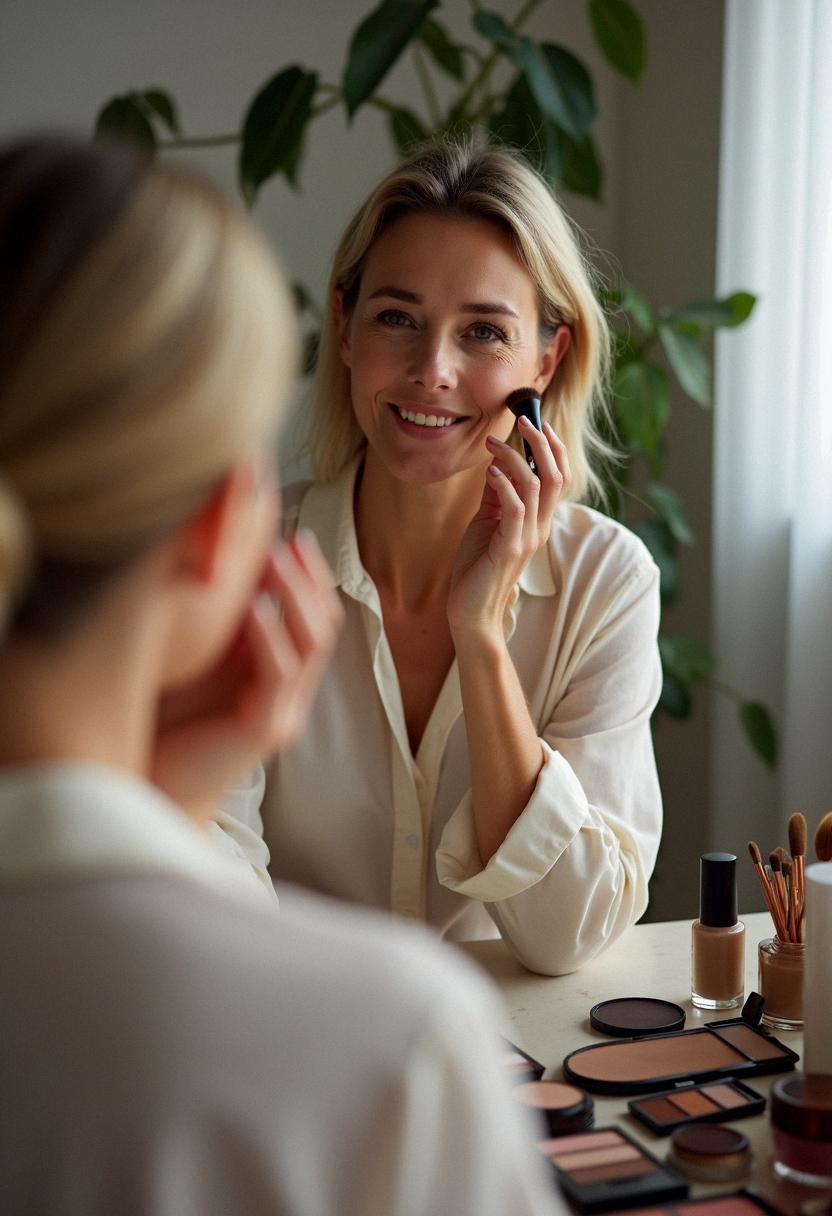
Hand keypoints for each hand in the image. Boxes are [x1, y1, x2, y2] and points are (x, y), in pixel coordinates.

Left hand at [151, 531, 342, 817]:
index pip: (315, 615)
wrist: (147, 784)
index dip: (309, 575)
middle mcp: (289, 692)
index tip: (289, 535)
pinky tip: (253, 605)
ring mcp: (283, 711)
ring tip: (274, 560)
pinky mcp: (264, 729)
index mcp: (278, 673)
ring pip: (311, 644)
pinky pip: (280, 673)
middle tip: (287, 541)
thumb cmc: (160, 717)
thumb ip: (218, 618)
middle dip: (308, 579)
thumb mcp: (195, 654)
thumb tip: (220, 555)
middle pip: (323, 625)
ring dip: (295, 596)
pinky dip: (271, 634)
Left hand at [447, 418, 569, 636]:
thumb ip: (496, 495)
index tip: (537, 422)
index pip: (558, 478)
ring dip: (514, 458)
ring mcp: (527, 538)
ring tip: (494, 443)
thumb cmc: (476, 569)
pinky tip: (489, 472)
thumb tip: (497, 463)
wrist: (470, 612)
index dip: (553, 448)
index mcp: (538, 521)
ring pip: (535, 486)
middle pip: (555, 476)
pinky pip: (515, 508)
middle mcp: (540, 527)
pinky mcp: (510, 548)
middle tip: (523, 419)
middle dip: (541, 443)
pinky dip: (504, 484)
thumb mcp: (486, 522)